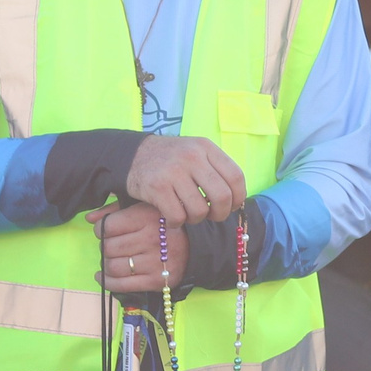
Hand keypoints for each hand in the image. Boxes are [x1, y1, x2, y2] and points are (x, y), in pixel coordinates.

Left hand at [96, 202, 183, 293]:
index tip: (106, 231)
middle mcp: (151, 239)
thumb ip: (114, 210)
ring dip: (106, 264)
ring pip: (112, 266)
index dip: (101, 229)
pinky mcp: (156, 281)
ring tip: (112, 259)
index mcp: (147, 217)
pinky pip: (121, 285)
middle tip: (112, 246)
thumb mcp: (143, 208)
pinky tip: (103, 276)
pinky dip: (107, 282)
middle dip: (105, 247)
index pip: (108, 226)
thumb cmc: (162, 225)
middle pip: (108, 247)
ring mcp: (155, 262)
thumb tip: (89, 219)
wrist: (195, 246)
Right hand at [125, 135, 245, 225]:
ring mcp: (173, 172)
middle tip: (212, 215)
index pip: (236, 176)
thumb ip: (216, 169)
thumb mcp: (196, 152)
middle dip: (221, 213)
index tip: (232, 205)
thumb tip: (236, 200)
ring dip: (197, 219)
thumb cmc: (171, 160)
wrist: (132, 155)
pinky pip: (178, 216)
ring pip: (200, 210)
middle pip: (222, 196)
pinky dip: (177, 222)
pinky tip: (173, 217)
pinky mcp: (157, 187)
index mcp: (206, 147)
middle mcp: (191, 157)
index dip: (238, 197)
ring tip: (189, 214)